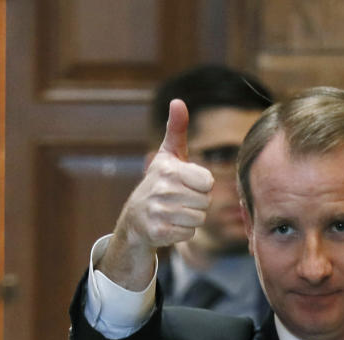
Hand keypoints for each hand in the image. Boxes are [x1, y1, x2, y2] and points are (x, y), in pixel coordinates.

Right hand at [99, 98, 214, 288]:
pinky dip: (183, 232)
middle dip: (197, 203)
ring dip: (190, 219)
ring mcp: (158, 211)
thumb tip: (178, 101)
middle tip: (179, 200)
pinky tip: (169, 225)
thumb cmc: (160, 183)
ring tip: (174, 212)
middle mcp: (162, 189)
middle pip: (205, 202)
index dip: (201, 186)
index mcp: (169, 169)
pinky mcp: (158, 232)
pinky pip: (189, 234)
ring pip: (199, 219)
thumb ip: (176, 130)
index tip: (186, 184)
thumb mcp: (168, 156)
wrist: (135, 218)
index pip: (208, 182)